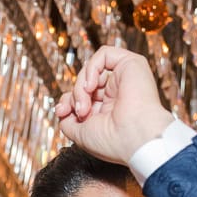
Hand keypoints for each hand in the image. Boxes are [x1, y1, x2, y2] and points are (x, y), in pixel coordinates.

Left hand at [55, 46, 173, 164]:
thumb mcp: (80, 135)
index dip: (68, 101)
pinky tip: (91, 86)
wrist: (135, 138)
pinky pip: (103, 54)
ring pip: (91, 70)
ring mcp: (124, 78)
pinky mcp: (131, 64)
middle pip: (85, 82)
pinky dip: (91, 68)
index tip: (61, 111)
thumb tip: (61, 109)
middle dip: (74, 95)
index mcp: (108, 110)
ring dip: (80, 87)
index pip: (83, 95)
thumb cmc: (113, 142)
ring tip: (84, 106)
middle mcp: (116, 94)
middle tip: (78, 112)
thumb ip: (67, 121)